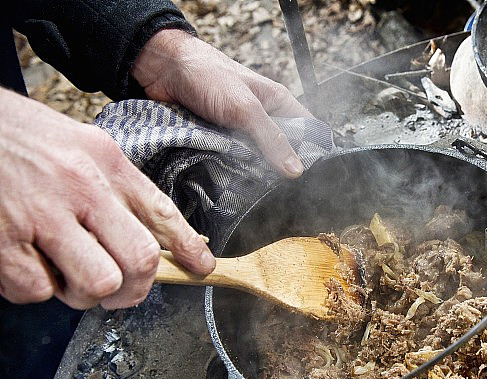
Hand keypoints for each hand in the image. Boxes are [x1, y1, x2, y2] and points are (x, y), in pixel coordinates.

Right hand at [0, 88, 215, 309]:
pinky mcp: (1, 240)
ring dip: (84, 293)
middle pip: (138, 260)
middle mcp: (79, 185)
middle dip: (134, 288)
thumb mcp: (80, 145)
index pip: (161, 212)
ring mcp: (39, 213)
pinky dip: (35, 288)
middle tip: (119, 288)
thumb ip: (117, 187)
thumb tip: (155, 234)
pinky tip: (26, 262)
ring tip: (65, 272)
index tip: (201, 268)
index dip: (187, 248)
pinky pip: (37, 290)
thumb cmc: (18, 138)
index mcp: (103, 161)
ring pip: (96, 284)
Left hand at [132, 29, 312, 177]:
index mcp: (278, 103)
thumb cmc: (208, 76)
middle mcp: (263, 119)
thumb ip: (271, 139)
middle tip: (280, 190)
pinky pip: (233, 163)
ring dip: (253, 172)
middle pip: (281, 152)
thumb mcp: (245, 109)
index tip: (313, 178)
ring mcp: (241, 132)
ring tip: (255, 189)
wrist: (163, 70)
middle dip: (279, 169)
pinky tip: (233, 182)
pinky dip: (231, 171)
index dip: (314, 153)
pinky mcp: (221, 142)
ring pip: (256, 161)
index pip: (308, 131)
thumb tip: (295, 170)